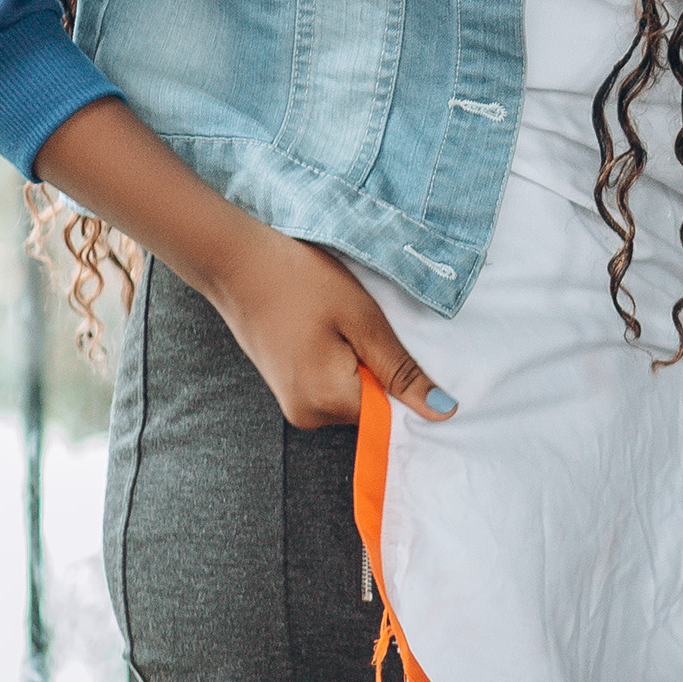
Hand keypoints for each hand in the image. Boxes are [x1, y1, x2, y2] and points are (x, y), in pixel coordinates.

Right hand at [195, 219, 453, 430]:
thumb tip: (444, 413)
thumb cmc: (302, 282)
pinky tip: (336, 332)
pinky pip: (334, 387)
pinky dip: (346, 364)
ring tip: (351, 326)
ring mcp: (295, 405)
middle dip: (384, 372)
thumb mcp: (363, 321)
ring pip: (354, 395)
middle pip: (372, 406)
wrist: (239, 265)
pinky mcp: (290, 390)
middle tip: (376, 327)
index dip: (409, 386)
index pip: (391, 416)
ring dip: (364, 366)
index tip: (408, 351)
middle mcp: (308, 416)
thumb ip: (401, 371)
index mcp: (326, 403)